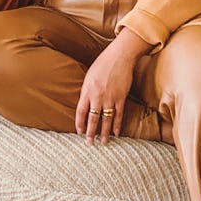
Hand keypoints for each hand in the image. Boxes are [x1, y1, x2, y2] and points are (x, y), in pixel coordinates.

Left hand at [75, 28, 151, 144]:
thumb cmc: (103, 64)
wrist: (119, 57)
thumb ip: (87, 91)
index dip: (79, 124)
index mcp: (87, 91)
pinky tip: (116, 133)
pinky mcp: (121, 98)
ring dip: (104, 133)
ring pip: (106, 120)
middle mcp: (97, 97)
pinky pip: (118, 115)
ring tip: (103, 143)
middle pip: (93, 119)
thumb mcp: (89, 76)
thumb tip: (86, 104)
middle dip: (90, 133)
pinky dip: (117, 125)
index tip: (79, 132)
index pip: (81, 112)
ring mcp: (110, 98)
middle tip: (89, 144)